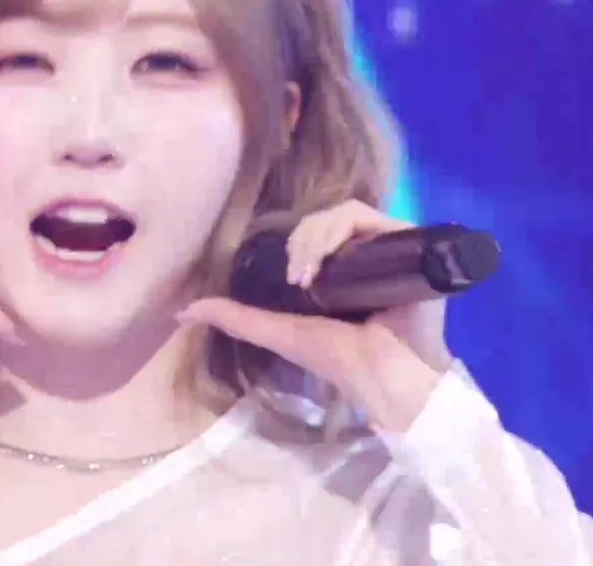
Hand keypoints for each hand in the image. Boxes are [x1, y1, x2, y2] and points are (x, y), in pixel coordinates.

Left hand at [178, 200, 455, 432]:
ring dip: (313, 238)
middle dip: (300, 241)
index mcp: (340, 266)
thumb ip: (234, 318)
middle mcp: (365, 252)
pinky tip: (326, 262)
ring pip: (341, 214)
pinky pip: (366, 216)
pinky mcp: (409, 243)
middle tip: (295, 276)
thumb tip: (183, 311)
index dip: (293, 243)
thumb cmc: (338, 360)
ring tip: (307, 274)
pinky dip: (337, 231)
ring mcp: (387, 246)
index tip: (287, 277)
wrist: (384, 379)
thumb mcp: (277, 332)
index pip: (312, 232)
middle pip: (324, 220)